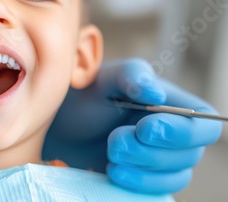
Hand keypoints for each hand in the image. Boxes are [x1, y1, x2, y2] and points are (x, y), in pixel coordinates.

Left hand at [43, 58, 221, 193]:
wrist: (61, 123)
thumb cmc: (87, 94)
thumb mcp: (105, 76)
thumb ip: (131, 75)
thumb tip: (156, 94)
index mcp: (172, 103)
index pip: (204, 123)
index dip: (183, 131)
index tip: (145, 128)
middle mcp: (173, 133)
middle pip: (190, 154)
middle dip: (151, 151)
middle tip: (115, 140)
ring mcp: (161, 158)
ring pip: (176, 175)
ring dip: (143, 167)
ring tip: (110, 154)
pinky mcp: (145, 177)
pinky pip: (157, 190)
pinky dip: (138, 183)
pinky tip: (113, 171)